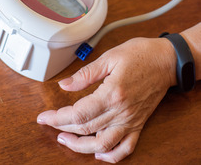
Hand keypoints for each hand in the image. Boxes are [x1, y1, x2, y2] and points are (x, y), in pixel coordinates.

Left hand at [37, 37, 176, 162]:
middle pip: (87, 129)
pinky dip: (111, 156)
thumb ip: (85, 74)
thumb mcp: (109, 57)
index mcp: (112, 93)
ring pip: (103, 145)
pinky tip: (98, 153)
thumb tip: (65, 85)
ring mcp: (131, 120)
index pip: (79, 114)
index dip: (58, 117)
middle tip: (50, 123)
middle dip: (63, 129)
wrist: (165, 60)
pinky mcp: (138, 123)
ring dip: (81, 147)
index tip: (44, 117)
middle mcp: (121, 111)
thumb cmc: (140, 54)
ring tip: (66, 139)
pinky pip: (126, 147)